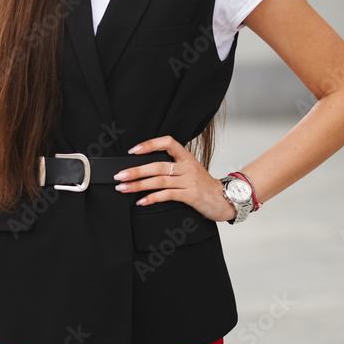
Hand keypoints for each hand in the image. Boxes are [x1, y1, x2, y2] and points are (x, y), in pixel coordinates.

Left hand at [114, 135, 237, 223]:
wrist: (224, 199)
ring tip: (123, 188)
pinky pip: (167, 195)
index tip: (133, 151)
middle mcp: (187, 166)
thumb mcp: (190, 171)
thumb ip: (173, 167)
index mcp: (186, 157)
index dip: (150, 144)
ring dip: (138, 185)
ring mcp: (189, 180)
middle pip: (158, 165)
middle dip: (136, 170)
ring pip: (159, 180)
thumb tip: (146, 168)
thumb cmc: (203, 186)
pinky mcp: (190, 195)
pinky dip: (152, 198)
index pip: (168, 142)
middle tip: (119, 175)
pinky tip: (141, 201)